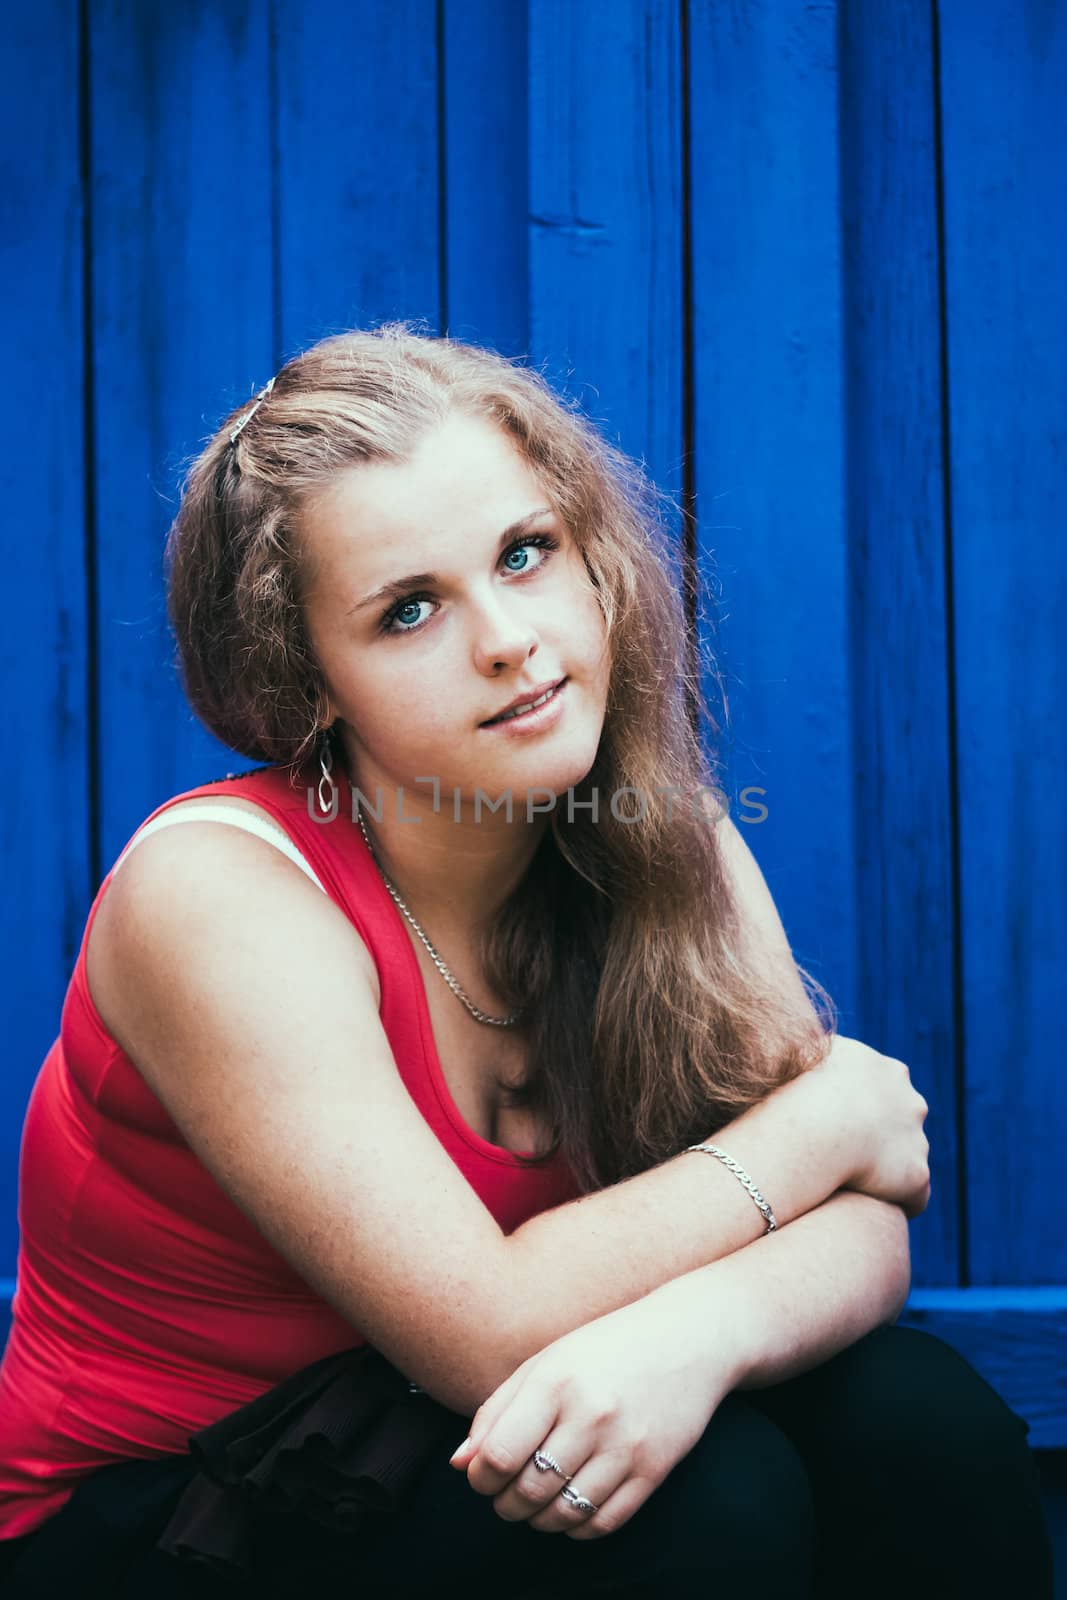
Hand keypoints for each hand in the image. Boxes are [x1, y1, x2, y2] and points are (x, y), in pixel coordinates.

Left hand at [447, 1280, 739, 1539]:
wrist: (689, 1337)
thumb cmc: (607, 1347)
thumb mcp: (547, 1362)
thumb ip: (498, 1409)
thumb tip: (459, 1463)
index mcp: (555, 1381)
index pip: (497, 1455)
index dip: (480, 1478)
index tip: (482, 1476)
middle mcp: (590, 1414)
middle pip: (527, 1490)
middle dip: (505, 1504)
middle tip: (506, 1495)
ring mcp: (626, 1444)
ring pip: (564, 1513)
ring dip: (538, 1520)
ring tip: (535, 1504)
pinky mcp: (655, 1469)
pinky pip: (604, 1523)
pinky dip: (577, 1528)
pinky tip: (570, 1508)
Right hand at [813, 1034, 930, 1217]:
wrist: (817, 1125)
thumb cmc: (799, 1088)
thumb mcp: (803, 1052)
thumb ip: (811, 1051)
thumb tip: (803, 1050)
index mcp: (888, 1071)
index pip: (883, 1087)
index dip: (860, 1105)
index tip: (837, 1121)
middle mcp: (912, 1102)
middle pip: (904, 1120)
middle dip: (882, 1134)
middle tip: (846, 1153)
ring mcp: (917, 1140)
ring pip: (908, 1159)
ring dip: (888, 1171)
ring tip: (852, 1186)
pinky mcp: (916, 1176)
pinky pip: (914, 1197)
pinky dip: (897, 1202)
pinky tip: (870, 1210)